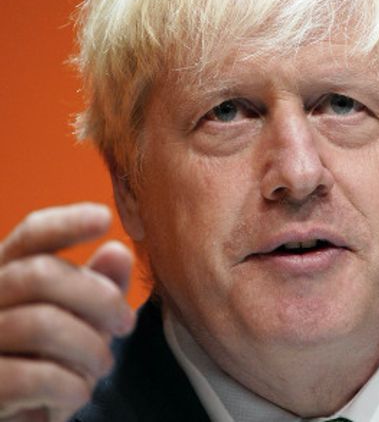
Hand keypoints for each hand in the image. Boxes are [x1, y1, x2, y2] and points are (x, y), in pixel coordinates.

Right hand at [0, 204, 134, 421]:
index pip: (30, 237)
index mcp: (3, 279)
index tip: (105, 218)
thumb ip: (96, 289)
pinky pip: (31, 377)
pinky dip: (70, 386)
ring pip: (39, 324)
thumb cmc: (44, 365)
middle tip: (125, 323)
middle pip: (39, 275)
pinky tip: (76, 393)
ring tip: (102, 365)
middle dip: (97, 297)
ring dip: (89, 347)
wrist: (16, 417)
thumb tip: (118, 251)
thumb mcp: (77, 323)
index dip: (65, 224)